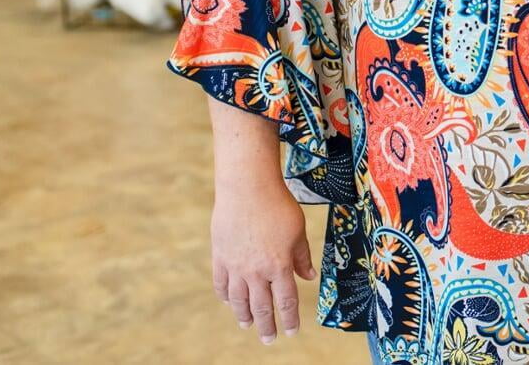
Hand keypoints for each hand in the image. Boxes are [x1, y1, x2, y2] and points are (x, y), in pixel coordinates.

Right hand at [210, 175, 315, 343]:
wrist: (247, 188)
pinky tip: (230, 302)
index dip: (289, 318)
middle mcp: (256, 271)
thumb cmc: (278, 206)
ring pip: (239, 300)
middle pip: (261, 307)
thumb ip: (302, 256)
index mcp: (280, 266)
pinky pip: (221, 284)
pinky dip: (225, 296)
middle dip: (266, 326)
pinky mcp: (220, 257)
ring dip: (243, 316)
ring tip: (247, 326)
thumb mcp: (298, 231)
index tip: (291, 332)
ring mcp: (235, 266)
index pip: (286, 300)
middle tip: (269, 340)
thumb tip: (309, 277)